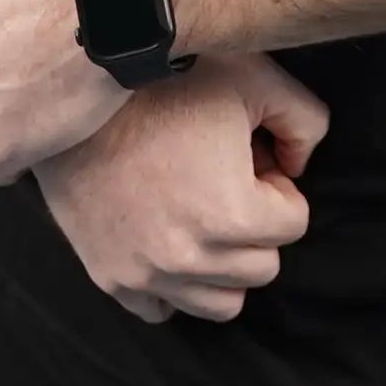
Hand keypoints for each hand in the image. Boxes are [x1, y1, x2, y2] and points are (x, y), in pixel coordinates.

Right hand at [34, 54, 328, 323]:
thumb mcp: (257, 77)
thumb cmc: (171, 75)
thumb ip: (305, 122)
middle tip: (226, 177)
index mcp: (232, 215)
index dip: (277, 183)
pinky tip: (168, 233)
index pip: (294, 223)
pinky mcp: (110, 275)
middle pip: (261, 267)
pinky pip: (161, 310)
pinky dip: (174, 285)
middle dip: (256, 225)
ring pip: (220, 302)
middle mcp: (189, 258)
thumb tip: (298, 166)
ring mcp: (145, 272)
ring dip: (223, 264)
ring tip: (201, 207)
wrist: (81, 80)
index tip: (250, 156)